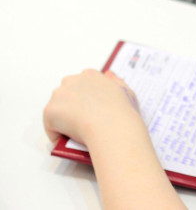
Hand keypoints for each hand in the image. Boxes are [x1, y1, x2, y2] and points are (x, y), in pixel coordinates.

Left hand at [44, 69, 186, 208]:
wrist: (113, 127)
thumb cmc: (122, 113)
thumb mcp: (127, 93)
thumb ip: (116, 82)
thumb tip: (108, 74)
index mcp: (91, 75)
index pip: (82, 84)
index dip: (85, 99)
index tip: (91, 111)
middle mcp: (72, 80)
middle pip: (66, 95)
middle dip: (71, 108)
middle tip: (83, 124)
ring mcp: (59, 95)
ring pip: (57, 110)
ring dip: (63, 120)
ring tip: (76, 133)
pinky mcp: (50, 110)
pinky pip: (50, 126)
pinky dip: (57, 134)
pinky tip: (68, 140)